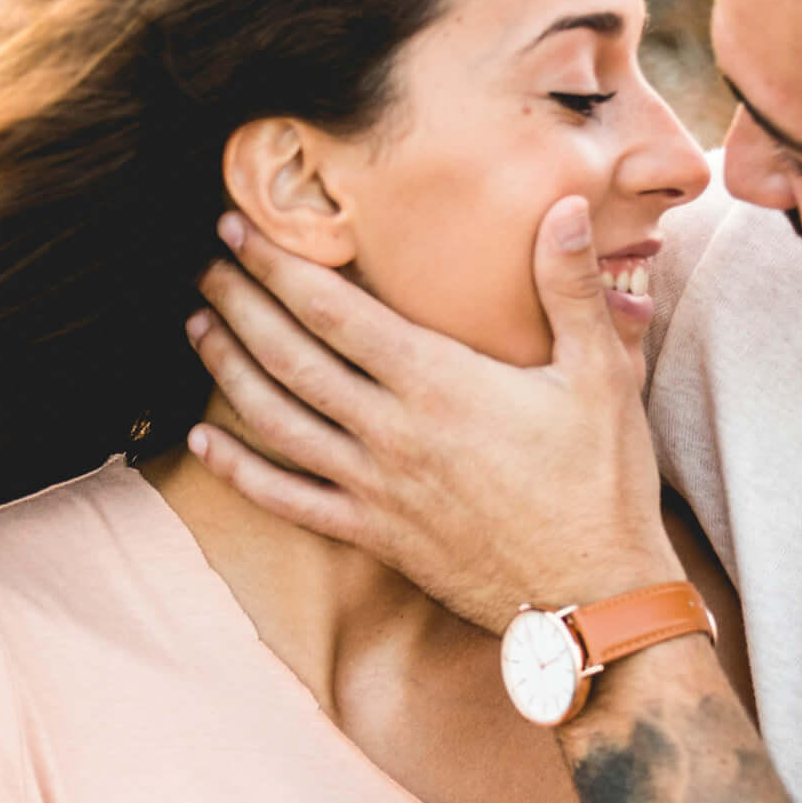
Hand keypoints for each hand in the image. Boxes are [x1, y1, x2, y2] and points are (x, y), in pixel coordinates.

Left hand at [185, 195, 679, 629]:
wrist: (595, 596)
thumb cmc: (602, 484)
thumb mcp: (602, 376)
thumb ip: (572, 288)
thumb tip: (568, 206)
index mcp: (439, 382)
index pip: (334, 311)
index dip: (278, 265)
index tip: (240, 229)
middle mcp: (392, 432)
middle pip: (290, 357)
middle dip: (240, 303)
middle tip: (205, 264)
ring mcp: (376, 488)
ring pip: (277, 422)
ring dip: (228, 371)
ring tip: (199, 327)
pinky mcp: (375, 535)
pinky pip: (289, 501)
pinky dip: (239, 472)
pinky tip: (204, 444)